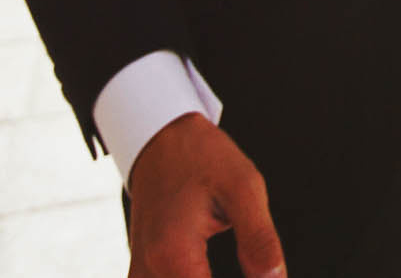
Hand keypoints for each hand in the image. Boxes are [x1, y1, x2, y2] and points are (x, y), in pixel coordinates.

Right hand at [126, 114, 283, 277]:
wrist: (161, 138)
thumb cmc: (201, 157)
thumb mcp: (244, 188)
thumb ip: (259, 239)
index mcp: (175, 255)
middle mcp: (150, 271)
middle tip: (259, 271)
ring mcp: (141, 273)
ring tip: (241, 267)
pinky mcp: (141, 270)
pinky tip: (208, 273)